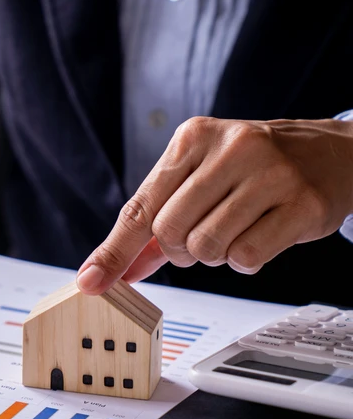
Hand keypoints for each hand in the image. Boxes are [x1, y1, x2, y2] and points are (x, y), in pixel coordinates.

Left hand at [77, 116, 352, 293]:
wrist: (332, 153)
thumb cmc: (254, 168)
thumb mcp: (198, 178)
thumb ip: (153, 222)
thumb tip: (114, 268)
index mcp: (193, 137)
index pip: (139, 207)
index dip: (113, 251)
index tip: (91, 281)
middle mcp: (232, 148)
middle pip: (168, 232)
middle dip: (178, 250)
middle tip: (201, 236)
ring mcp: (271, 173)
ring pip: (206, 247)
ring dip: (213, 255)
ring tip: (233, 230)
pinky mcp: (303, 202)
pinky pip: (247, 256)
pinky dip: (244, 260)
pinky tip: (259, 235)